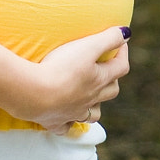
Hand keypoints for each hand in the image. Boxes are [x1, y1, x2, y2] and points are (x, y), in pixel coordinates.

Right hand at [15, 25, 130, 132]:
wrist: (33, 94)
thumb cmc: (61, 68)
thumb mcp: (88, 46)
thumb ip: (109, 38)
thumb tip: (126, 33)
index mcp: (100, 80)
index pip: (121, 66)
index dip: (123, 52)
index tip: (120, 41)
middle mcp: (90, 99)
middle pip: (110, 91)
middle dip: (112, 79)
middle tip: (105, 68)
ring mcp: (73, 112)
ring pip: (92, 113)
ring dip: (95, 105)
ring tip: (91, 96)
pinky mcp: (55, 121)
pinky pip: (66, 127)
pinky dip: (68, 123)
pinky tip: (66, 118)